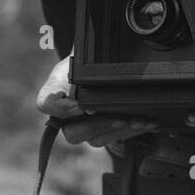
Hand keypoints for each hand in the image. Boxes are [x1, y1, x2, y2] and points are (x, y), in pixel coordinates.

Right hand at [35, 55, 157, 149]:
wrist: (104, 66)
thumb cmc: (89, 60)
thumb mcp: (82, 55)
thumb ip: (80, 64)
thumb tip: (89, 82)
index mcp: (54, 93)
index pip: (46, 104)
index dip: (61, 109)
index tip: (79, 107)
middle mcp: (66, 117)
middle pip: (73, 133)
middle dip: (99, 126)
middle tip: (119, 117)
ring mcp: (85, 129)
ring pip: (97, 139)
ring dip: (121, 131)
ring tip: (141, 120)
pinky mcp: (104, 133)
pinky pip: (115, 138)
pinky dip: (134, 131)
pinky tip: (148, 123)